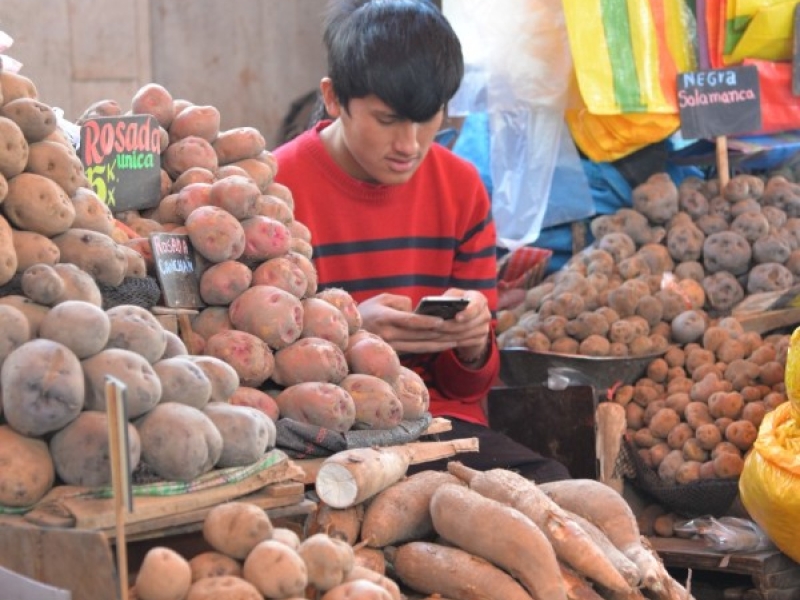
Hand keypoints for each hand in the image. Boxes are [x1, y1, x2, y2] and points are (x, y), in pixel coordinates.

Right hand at [356, 291, 491, 360]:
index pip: (408, 321)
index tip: (441, 321)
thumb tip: (416, 310)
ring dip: (440, 344)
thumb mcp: (381, 299)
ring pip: (420, 346)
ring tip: (457, 340)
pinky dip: (431, 348)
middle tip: (459, 330)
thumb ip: (400, 301)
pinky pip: (416, 351)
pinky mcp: (394, 353)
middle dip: (440, 334)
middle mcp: (388, 334)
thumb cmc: (367, 311)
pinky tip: (444, 345)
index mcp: (385, 318)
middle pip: (419, 336)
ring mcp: (391, 346)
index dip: (425, 322)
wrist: (349, 333)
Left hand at [436, 288, 491, 364]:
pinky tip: (439, 340)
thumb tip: (436, 305)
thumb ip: (447, 298)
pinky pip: (465, 343)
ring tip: (433, 334)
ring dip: (448, 335)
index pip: (477, 306)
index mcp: (479, 299)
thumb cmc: (457, 303)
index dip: (467, 313)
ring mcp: (484, 328)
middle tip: (435, 327)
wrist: (468, 318)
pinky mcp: (481, 340)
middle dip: (449, 326)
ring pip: (465, 335)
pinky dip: (451, 342)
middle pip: (468, 324)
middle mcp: (485, 314)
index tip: (457, 317)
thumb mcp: (453, 296)